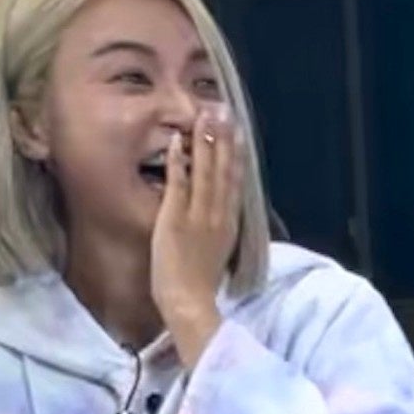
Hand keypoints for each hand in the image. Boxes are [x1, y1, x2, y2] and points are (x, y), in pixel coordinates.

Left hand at [150, 110, 237, 362]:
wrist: (190, 303)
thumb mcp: (216, 252)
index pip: (234, 181)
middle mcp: (217, 215)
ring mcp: (198, 216)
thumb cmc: (199, 283)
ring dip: (206, 142)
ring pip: (206, 172)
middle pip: (224, 170)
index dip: (236, 154)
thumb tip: (218, 212)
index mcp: (227, 223)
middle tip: (224, 110)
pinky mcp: (176, 219)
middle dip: (224, 139)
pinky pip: (179, 185)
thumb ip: (217, 229)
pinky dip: (180, 162)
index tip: (237, 131)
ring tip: (205, 115)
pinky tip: (178, 140)